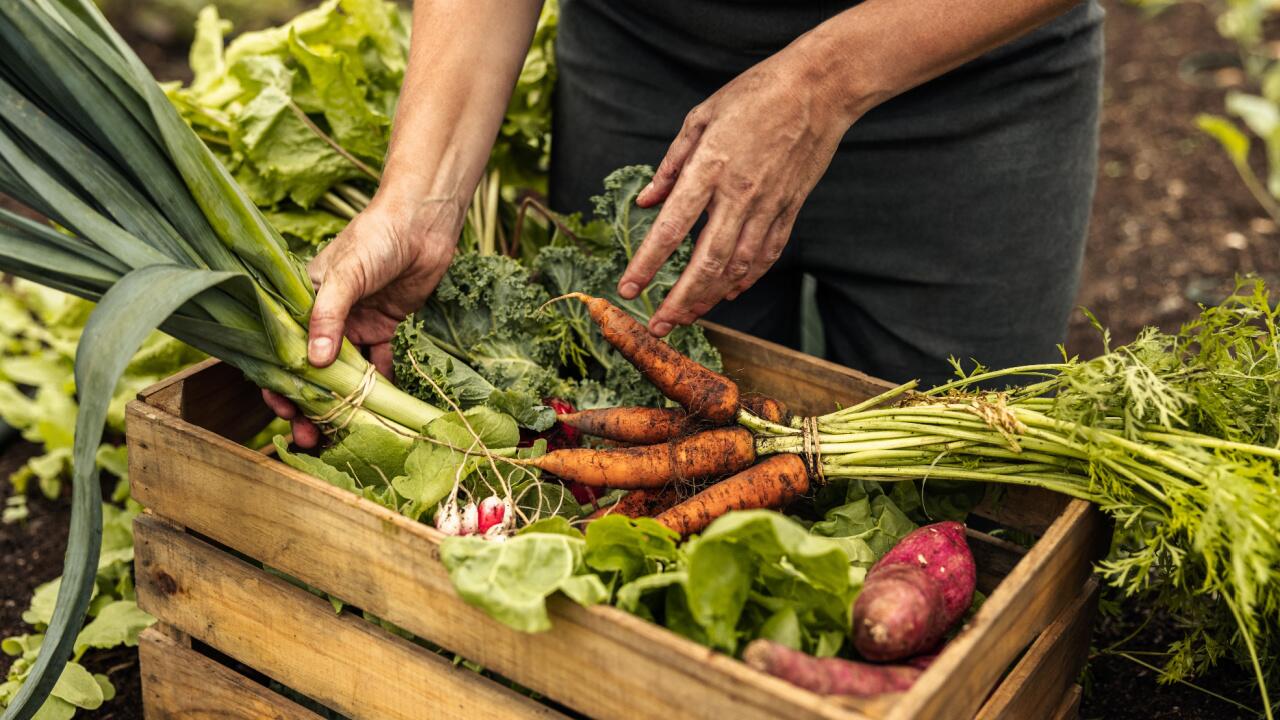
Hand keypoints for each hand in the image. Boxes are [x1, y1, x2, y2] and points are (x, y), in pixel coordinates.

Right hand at [261, 192, 464, 446]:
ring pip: (344, 374)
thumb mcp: (346, 273)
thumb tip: (313, 363)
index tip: (284, 412)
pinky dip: (380, 387)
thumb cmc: (376, 237)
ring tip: (341, 436)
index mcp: (301, 300)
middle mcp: (325, 317)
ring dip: (343, 404)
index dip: (279, 383)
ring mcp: (355, 324)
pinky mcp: (385, 328)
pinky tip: (382, 413)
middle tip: (311, 438)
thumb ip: (329, 315)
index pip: (282, 349)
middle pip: (311, 370)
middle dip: (310, 405)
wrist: (423, 222)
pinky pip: (379, 365)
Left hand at [616, 43, 858, 336]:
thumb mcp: (701, 117)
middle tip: (658, 326)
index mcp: (710, 168)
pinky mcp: (790, 209)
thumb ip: (671, 164)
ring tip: (687, 316)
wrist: (819, 88)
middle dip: (679, 300)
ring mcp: (768, 206)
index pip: (671, 228)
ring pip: (737, 267)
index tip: (627, 289)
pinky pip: (766, 255)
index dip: (646, 265)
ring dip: (709, 297)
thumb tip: (646, 200)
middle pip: (706, 262)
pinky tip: (729, 293)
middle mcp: (739, 195)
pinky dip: (746, 279)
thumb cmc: (755, 93)